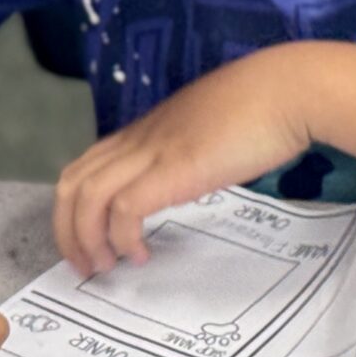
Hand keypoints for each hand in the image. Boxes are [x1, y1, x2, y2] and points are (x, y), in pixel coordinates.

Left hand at [54, 49, 312, 275]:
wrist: (289, 89)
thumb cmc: (263, 107)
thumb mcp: (209, 130)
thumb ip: (189, 149)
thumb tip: (192, 172)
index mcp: (146, 130)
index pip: (86, 166)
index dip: (75, 208)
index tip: (90, 240)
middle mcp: (140, 139)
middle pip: (72, 182)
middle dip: (66, 230)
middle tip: (85, 264)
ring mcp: (154, 152)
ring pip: (86, 196)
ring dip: (86, 239)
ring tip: (105, 267)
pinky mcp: (175, 169)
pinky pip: (125, 208)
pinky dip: (123, 237)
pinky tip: (142, 253)